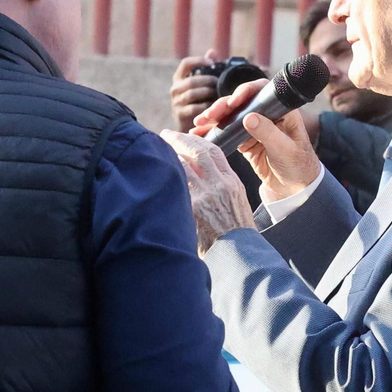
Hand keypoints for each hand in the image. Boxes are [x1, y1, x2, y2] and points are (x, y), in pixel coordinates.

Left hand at [161, 131, 256, 253]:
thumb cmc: (236, 237)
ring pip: (183, 163)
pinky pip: (175, 184)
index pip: (213, 151)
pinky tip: (153, 171)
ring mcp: (205, 195)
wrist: (238, 256)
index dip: (196, 141)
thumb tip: (203, 179)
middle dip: (179, 139)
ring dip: (168, 154)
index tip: (185, 138)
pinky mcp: (191, 208)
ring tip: (155, 149)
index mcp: (232, 183)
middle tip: (164, 135)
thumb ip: (223, 189)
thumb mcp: (237, 206)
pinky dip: (164, 174)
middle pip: (197, 151)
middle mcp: (219, 184)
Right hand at [170, 52, 222, 131]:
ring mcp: (176, 102)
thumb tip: (212, 51)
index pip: (186, 63)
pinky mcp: (180, 115)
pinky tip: (215, 106)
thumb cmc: (198, 102)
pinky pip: (195, 108)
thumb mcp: (200, 84)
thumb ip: (206, 68)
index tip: (212, 63)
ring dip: (208, 93)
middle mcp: (175, 89)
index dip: (199, 60)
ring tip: (220, 94)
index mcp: (179, 78)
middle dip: (208, 81)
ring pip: (193, 94)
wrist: (189, 126)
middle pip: (192, 80)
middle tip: (220, 83)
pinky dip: (207, 107)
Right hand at [190, 80, 321, 201]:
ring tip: (199, 123)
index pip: (262, 92)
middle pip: (241, 102)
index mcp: (282, 111)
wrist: (296, 187)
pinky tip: (200, 134)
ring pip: (231, 116)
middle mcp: (266, 114)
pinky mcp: (245, 140)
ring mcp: (254, 127)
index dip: (246, 92)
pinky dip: (214, 132)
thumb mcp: (285, 150)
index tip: (233, 102)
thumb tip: (248, 117)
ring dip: (215, 118)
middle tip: (210, 115)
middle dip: (223, 106)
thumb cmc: (298, 165)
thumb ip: (268, 133)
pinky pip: (227, 133)